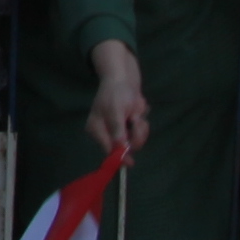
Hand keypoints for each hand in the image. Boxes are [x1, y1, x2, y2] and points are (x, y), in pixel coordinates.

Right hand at [84, 41, 149, 168]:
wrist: (123, 77)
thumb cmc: (116, 91)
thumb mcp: (115, 110)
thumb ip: (117, 130)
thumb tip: (119, 148)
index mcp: (97, 129)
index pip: (108, 149)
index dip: (120, 156)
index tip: (131, 161)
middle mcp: (106, 132)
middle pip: (124, 147)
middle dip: (135, 136)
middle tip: (137, 122)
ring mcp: (119, 130)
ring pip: (134, 141)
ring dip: (140, 129)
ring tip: (138, 115)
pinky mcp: (128, 127)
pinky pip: (139, 134)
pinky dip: (142, 125)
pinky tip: (139, 114)